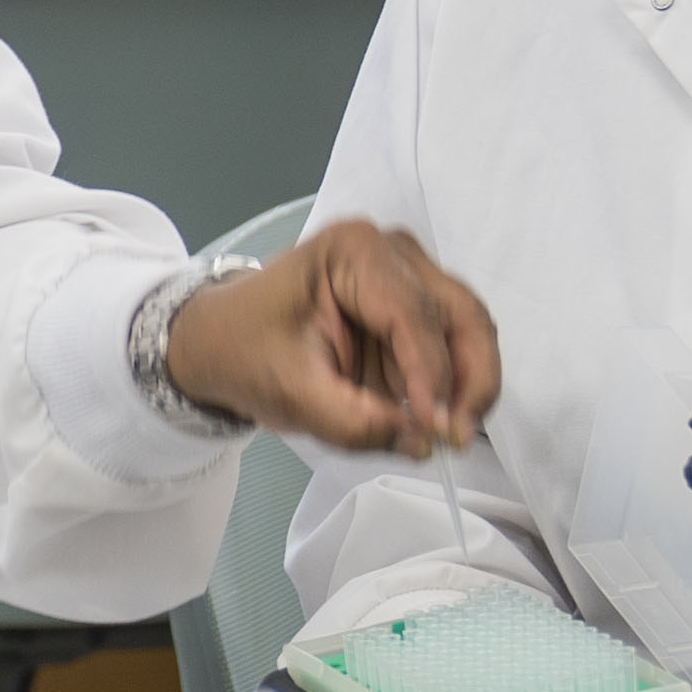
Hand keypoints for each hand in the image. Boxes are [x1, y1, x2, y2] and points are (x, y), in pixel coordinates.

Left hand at [168, 223, 499, 454]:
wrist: (222, 342)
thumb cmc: (245, 350)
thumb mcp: (289, 393)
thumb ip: (352, 421)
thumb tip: (418, 440)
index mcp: (354, 251)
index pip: (415, 314)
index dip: (433, 376)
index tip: (436, 429)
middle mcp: (393, 252)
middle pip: (462, 316)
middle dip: (469, 381)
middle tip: (457, 437)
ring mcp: (409, 276)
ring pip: (468, 333)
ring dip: (462, 387)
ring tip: (438, 434)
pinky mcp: (415, 307)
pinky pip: (452, 348)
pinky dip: (448, 386)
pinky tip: (424, 417)